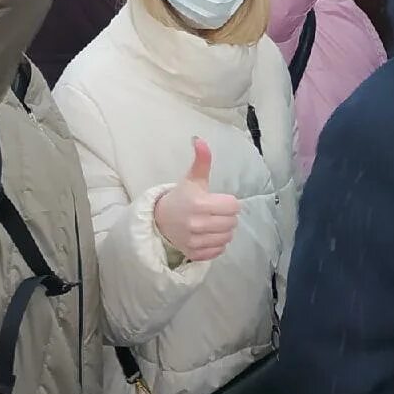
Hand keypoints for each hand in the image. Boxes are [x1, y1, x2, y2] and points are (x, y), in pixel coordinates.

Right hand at [153, 138, 239, 261]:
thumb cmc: (181, 197)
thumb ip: (202, 160)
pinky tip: (208, 235)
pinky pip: (218, 251)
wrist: (160, 219)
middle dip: (228, 216)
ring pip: (227, 238)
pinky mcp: (193, 254)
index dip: (229, 202)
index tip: (220, 200)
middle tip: (216, 212)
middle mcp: (197, 224)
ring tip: (213, 223)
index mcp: (199, 203)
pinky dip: (216, 244)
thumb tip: (200, 139)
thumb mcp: (192, 178)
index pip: (233, 206)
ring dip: (224, 230)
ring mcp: (195, 241)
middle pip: (232, 223)